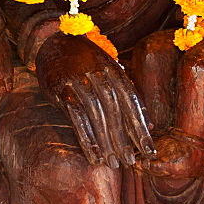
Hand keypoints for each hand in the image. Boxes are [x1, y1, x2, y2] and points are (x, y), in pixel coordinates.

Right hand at [35, 31, 154, 167]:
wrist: (53, 41)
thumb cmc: (85, 63)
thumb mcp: (109, 72)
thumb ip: (128, 95)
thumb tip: (149, 123)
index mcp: (113, 70)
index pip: (132, 102)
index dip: (141, 128)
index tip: (149, 151)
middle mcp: (98, 74)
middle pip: (115, 109)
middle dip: (124, 138)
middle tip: (130, 161)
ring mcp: (79, 81)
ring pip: (97, 114)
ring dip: (106, 141)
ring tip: (112, 162)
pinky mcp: (62, 89)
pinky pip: (76, 116)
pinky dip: (86, 137)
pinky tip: (93, 155)